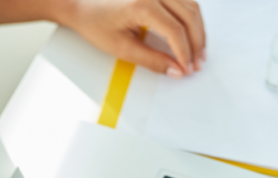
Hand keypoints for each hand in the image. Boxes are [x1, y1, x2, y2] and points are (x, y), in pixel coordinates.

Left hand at [61, 0, 205, 76]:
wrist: (80, 3)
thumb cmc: (94, 21)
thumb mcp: (121, 48)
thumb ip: (152, 60)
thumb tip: (175, 70)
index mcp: (142, 4)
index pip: (175, 30)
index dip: (185, 52)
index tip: (188, 69)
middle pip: (189, 15)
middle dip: (197, 43)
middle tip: (197, 64)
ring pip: (191, 6)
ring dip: (198, 30)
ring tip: (197, 53)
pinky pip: (184, 0)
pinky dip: (191, 18)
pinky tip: (191, 34)